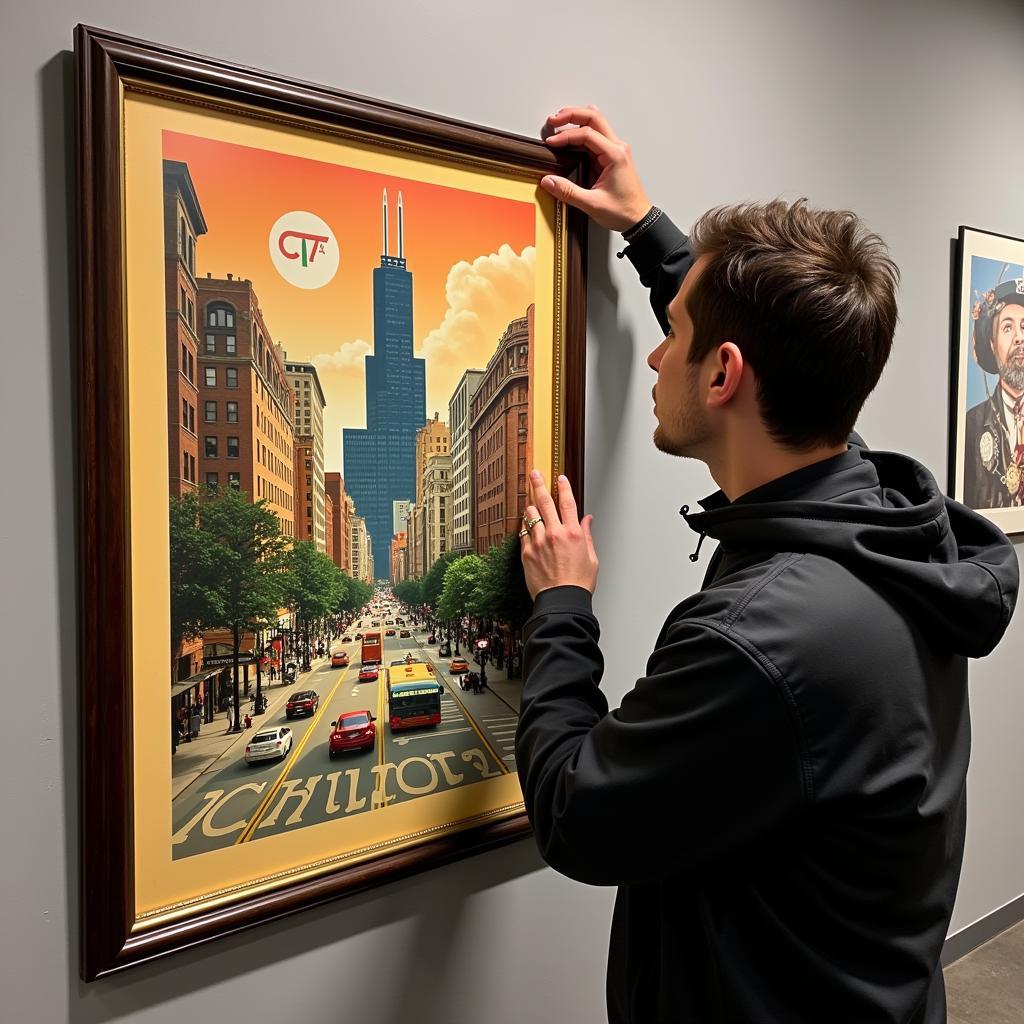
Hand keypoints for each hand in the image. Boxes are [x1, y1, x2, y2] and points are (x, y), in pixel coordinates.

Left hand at [520, 470, 598, 599]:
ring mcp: (538, 542)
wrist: (561, 601)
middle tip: (534, 474)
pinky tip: (527, 526)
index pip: (567, 502)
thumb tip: (587, 521)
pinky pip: (522, 533)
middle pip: (544, 501)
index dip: (563, 487)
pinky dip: (525, 527)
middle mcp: (554, 534)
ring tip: (531, 505)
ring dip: (531, 508)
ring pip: (530, 515)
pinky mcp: (526, 553)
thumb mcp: (592, 558)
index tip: (560, 478)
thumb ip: (587, 535)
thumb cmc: (578, 583)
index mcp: (573, 533)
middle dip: (538, 484)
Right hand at [540, 105, 651, 231]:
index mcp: (615, 155)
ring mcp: (615, 150)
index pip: (587, 134)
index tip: (551, 142)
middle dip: (571, 115)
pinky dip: (581, 132)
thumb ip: (568, 192)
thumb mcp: (592, 204)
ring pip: (596, 123)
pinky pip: (596, 136)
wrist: (638, 219)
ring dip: (577, 120)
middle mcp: (617, 148)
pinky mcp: (611, 157)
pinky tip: (570, 136)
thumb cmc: (624, 210)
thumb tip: (549, 181)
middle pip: (593, 118)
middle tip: (553, 120)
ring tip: (559, 123)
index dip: (566, 135)